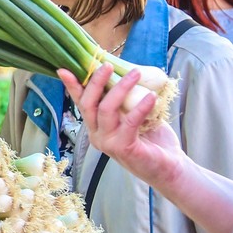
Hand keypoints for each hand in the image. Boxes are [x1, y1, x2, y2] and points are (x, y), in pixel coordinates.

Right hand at [58, 65, 185, 189]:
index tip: (64, 69)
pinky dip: (141, 107)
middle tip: (108, 65)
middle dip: (96, 81)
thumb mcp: (134, 114)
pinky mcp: (123, 148)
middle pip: (88, 104)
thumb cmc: (152, 139)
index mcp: (96, 126)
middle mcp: (96, 135)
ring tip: (136, 73)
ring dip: (121, 88)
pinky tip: (151, 96)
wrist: (168, 167)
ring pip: (106, 109)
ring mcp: (108, 143)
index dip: (72, 86)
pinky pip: (130, 122)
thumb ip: (125, 100)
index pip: (81, 103)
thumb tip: (128, 71)